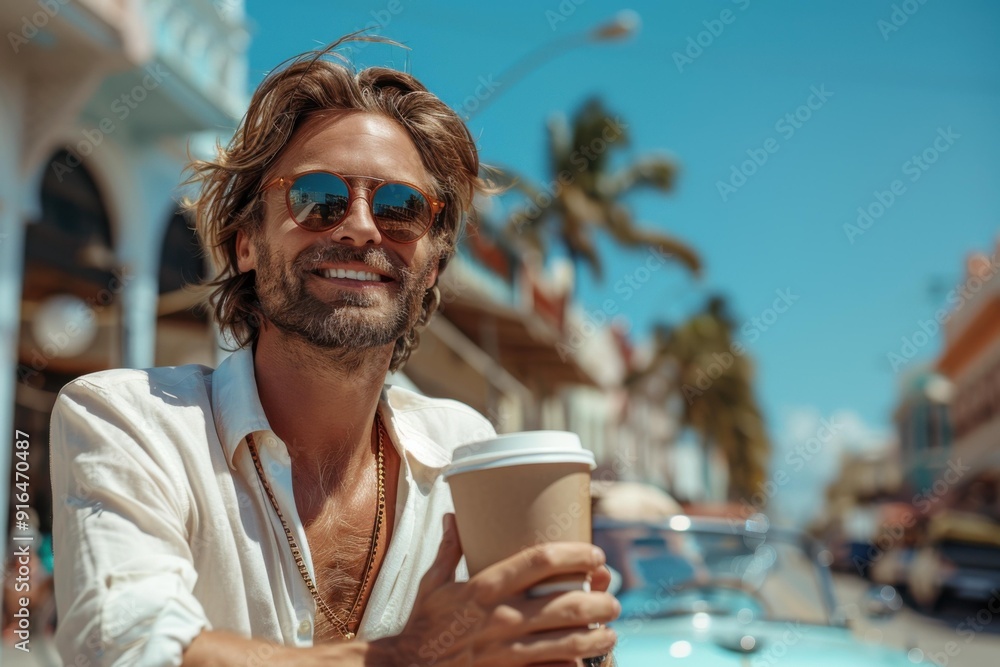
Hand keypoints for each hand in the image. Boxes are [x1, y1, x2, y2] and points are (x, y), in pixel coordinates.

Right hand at [372, 514, 619, 665]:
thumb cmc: (423, 625)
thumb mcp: (433, 583)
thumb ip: (450, 549)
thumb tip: (453, 515)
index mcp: (485, 587)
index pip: (541, 560)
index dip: (576, 554)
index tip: (596, 554)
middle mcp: (501, 617)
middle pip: (568, 605)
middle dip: (600, 601)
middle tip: (612, 600)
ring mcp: (507, 651)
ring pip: (569, 642)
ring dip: (598, 636)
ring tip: (610, 632)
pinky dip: (573, 666)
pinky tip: (583, 661)